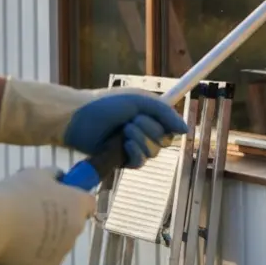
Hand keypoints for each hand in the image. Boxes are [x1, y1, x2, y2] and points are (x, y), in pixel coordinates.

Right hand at [0, 168, 97, 264]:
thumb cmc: (16, 195)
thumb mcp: (35, 174)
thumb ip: (51, 176)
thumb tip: (58, 177)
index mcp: (78, 204)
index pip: (88, 203)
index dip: (75, 201)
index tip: (62, 199)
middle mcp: (76, 228)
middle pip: (73, 224)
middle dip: (59, 220)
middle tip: (33, 214)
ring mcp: (64, 250)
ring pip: (58, 242)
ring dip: (46, 238)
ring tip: (19, 231)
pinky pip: (44, 258)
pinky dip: (34, 254)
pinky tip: (16, 246)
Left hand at [64, 91, 187, 167]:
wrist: (79, 118)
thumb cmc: (106, 104)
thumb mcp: (140, 101)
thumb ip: (165, 114)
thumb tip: (186, 130)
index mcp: (149, 116)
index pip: (171, 126)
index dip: (170, 125)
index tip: (163, 119)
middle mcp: (144, 132)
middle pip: (165, 141)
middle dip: (150, 130)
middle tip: (132, 121)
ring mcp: (133, 147)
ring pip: (152, 152)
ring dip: (141, 140)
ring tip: (124, 131)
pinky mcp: (122, 160)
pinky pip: (139, 163)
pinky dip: (135, 154)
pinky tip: (126, 145)